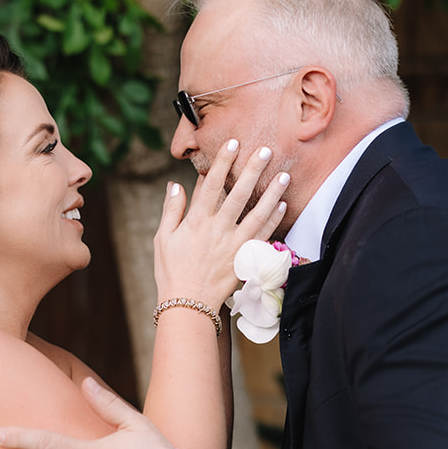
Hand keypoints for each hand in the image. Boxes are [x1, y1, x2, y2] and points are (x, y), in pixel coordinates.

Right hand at [155, 141, 288, 311]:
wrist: (188, 305)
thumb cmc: (171, 272)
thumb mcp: (163, 239)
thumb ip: (171, 210)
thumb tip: (175, 185)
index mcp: (196, 221)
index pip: (211, 184)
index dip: (222, 161)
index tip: (233, 143)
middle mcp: (217, 230)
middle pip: (238, 193)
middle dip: (252, 170)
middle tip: (265, 150)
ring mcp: (234, 244)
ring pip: (257, 213)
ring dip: (272, 193)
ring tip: (284, 175)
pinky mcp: (244, 259)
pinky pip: (263, 236)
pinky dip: (273, 220)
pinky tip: (282, 205)